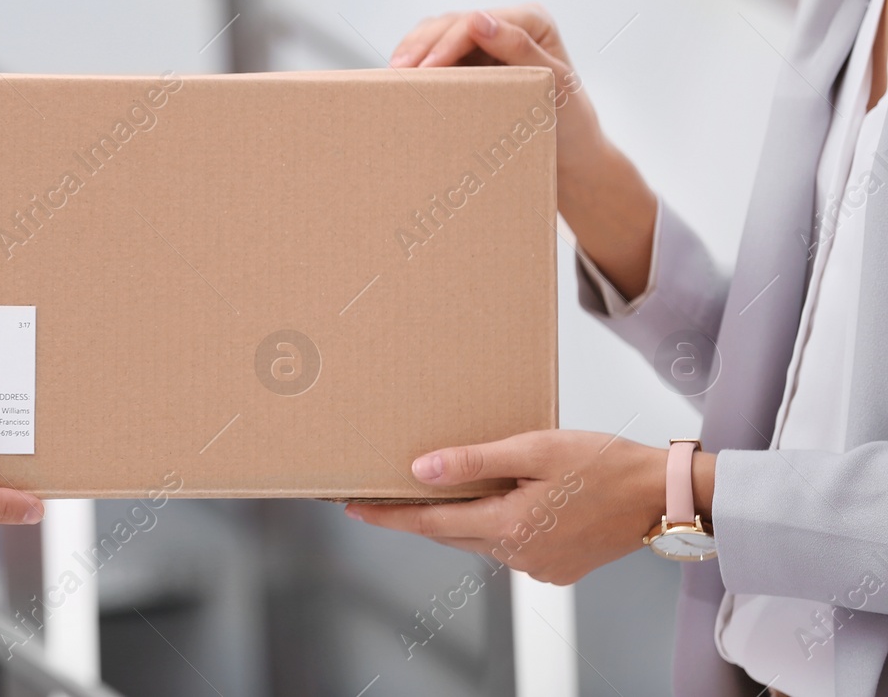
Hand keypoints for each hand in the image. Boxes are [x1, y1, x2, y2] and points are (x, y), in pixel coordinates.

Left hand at [344, 430, 691, 585]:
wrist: (663, 494)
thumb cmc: (605, 462)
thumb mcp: (535, 449)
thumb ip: (476, 461)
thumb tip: (422, 470)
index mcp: (510, 526)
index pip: (430, 523)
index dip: (389, 515)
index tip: (354, 508)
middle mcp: (520, 554)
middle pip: (450, 534)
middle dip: (416, 516)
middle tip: (381, 497)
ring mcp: (539, 566)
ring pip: (480, 540)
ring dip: (459, 519)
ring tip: (439, 490)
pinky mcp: (557, 568)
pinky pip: (510, 546)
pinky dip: (495, 526)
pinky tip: (499, 502)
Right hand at [390, 5, 601, 181]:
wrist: (570, 156)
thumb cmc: (571, 123)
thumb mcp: (556, 85)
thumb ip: (520, 49)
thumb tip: (479, 19)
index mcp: (531, 22)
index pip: (476, 22)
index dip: (444, 42)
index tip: (423, 69)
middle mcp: (507, 26)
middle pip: (450, 23)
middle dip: (420, 46)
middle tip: (396, 72)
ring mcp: (485, 44)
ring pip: (437, 34)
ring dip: (412, 52)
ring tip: (392, 75)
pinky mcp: (471, 63)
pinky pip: (437, 55)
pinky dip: (418, 64)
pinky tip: (403, 79)